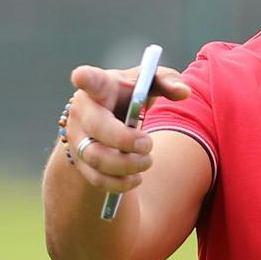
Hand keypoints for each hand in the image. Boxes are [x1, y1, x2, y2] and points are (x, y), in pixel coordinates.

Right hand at [64, 63, 190, 193]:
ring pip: (96, 157)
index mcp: (99, 86)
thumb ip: (167, 81)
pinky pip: (96, 179)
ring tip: (146, 161)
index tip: (81, 76)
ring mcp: (77, 138)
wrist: (108, 122)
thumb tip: (184, 92)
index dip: (85, 78)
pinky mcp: (79, 163)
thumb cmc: (130, 97)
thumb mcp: (147, 84)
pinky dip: (121, 183)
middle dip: (127, 140)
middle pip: (98, 127)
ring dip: (128, 164)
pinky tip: (136, 177)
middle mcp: (82, 111)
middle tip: (148, 143)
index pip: (90, 79)